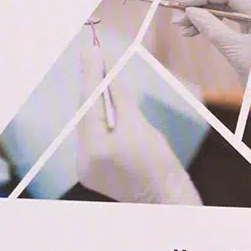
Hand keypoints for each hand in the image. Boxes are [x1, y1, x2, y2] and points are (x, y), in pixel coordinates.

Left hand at [75, 38, 199, 205]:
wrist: (167, 201)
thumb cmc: (160, 164)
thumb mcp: (139, 125)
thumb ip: (118, 96)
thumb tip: (105, 69)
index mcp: (96, 151)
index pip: (90, 104)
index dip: (91, 75)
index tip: (91, 50)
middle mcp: (83, 162)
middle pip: (85, 116)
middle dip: (92, 87)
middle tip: (92, 54)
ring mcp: (85, 170)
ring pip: (88, 126)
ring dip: (94, 103)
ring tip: (96, 72)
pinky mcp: (91, 173)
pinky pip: (92, 139)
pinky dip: (98, 121)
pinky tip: (101, 102)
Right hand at [171, 0, 250, 145]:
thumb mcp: (237, 52)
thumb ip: (214, 29)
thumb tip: (191, 12)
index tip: (182, 0)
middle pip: (225, 1)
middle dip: (199, 6)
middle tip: (177, 16)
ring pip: (223, 14)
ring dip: (201, 18)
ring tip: (181, 26)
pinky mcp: (248, 39)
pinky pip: (225, 27)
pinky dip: (208, 28)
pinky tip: (193, 31)